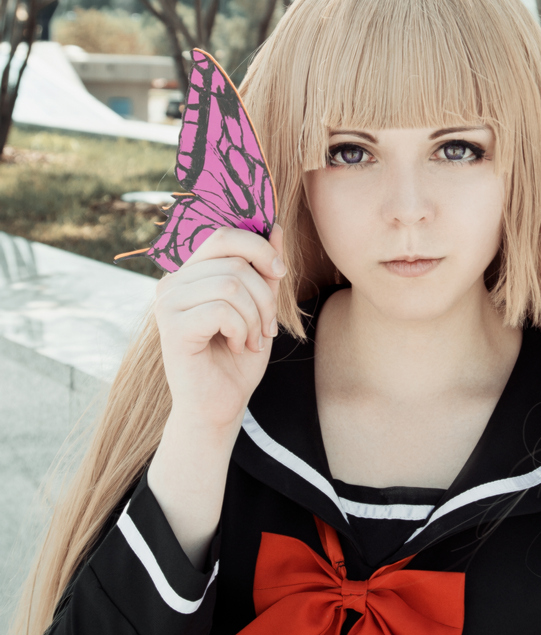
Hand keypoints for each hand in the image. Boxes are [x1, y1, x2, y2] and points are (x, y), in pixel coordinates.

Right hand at [153, 224, 284, 438]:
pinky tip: (237, 346)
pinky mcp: (172, 326)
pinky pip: (222, 309)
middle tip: (268, 325)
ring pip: (232, 284)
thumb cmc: (236, 359)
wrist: (218, 407)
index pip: (224, 236)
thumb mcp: (259, 306)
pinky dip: (242, 330)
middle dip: (265, 292)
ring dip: (255, 316)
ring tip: (252, 339)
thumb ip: (263, 269)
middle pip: (233, 259)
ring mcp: (168, 303)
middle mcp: (172, 282)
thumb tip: (276, 227)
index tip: (279, 273)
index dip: (259, 246)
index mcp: (190, 273)